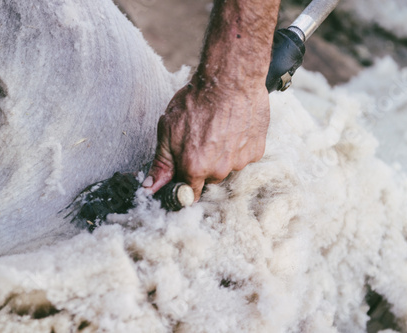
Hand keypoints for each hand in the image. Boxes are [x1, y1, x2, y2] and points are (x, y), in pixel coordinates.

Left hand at [143, 76, 269, 200]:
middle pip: (209, 179)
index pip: (189, 194)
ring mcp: (240, 161)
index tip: (184, 173)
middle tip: (200, 140)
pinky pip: (244, 156)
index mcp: (194, 168)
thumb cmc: (196, 101)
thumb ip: (161, 163)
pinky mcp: (256, 150)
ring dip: (222, 156)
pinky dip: (238, 146)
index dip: (185, 184)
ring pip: (227, 168)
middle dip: (203, 166)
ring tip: (218, 131)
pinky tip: (232, 128)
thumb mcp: (168, 131)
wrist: (230, 79)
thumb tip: (150, 188)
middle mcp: (219, 170)